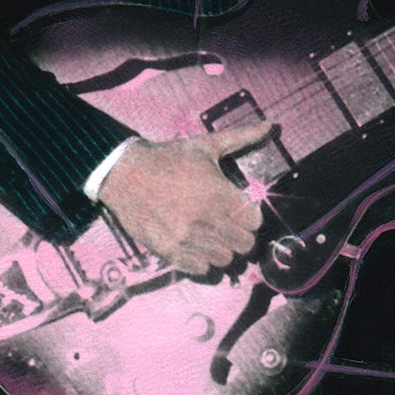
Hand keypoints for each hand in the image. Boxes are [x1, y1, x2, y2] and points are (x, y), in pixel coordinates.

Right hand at [96, 123, 274, 275]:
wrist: (124, 173)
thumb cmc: (168, 157)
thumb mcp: (206, 145)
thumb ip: (241, 137)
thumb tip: (270, 125)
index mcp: (219, 194)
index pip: (255, 223)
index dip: (251, 217)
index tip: (242, 212)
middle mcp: (206, 219)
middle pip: (244, 245)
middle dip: (241, 235)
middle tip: (230, 226)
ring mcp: (187, 238)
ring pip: (224, 259)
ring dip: (223, 249)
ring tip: (212, 235)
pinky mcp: (169, 250)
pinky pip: (201, 269)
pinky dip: (203, 260)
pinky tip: (196, 245)